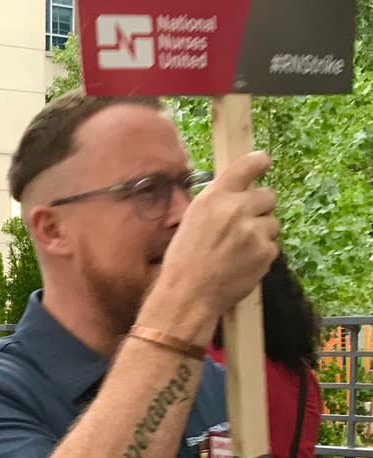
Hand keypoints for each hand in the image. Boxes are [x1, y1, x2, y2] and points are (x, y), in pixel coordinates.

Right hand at [158, 151, 278, 319]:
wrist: (188, 295)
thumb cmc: (184, 259)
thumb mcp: (192, 220)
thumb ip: (217, 202)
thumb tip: (237, 193)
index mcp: (213, 197)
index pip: (247, 166)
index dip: (259, 163)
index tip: (263, 163)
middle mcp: (236, 209)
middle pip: (268, 195)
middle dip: (260, 207)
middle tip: (244, 224)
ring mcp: (254, 231)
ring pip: (273, 222)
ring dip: (261, 233)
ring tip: (238, 249)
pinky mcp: (266, 252)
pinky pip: (273, 246)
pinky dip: (261, 254)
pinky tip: (242, 263)